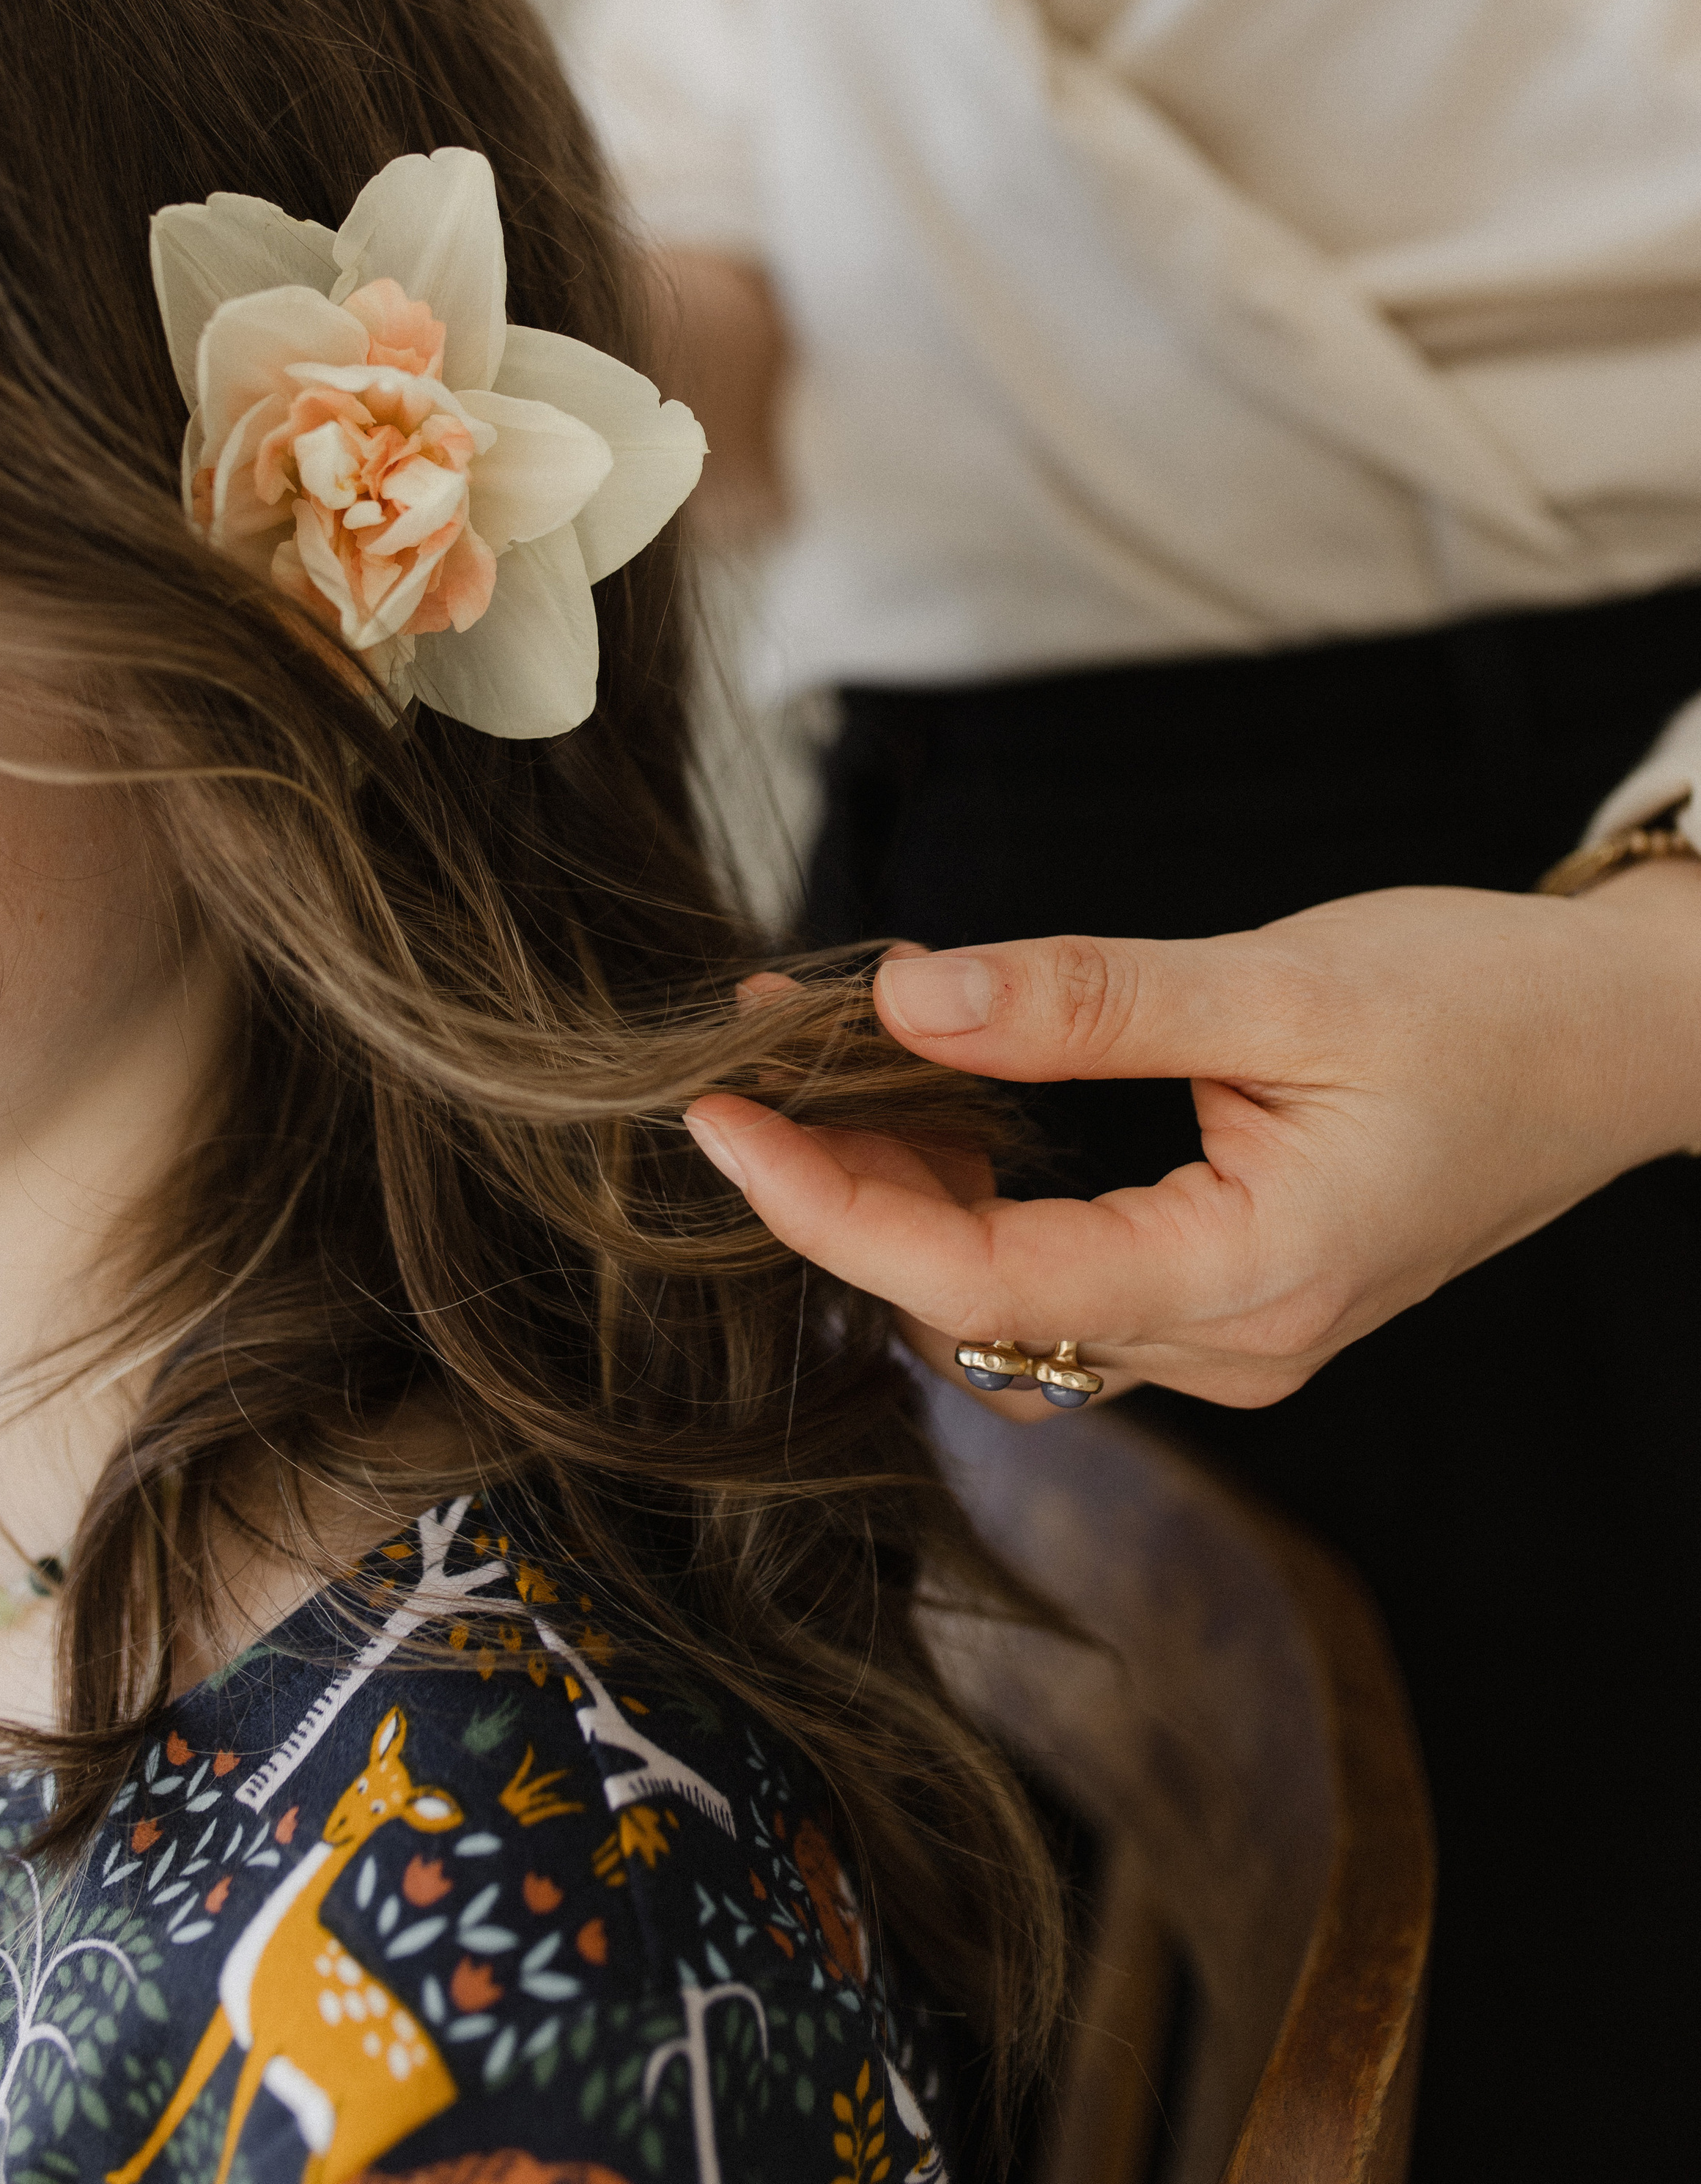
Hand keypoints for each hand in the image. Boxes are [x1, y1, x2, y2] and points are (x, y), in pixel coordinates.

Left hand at [686, 867, 1700, 1413]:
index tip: (718, 1120)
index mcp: (1250, 1281)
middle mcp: (1231, 1344)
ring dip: (903, 1194)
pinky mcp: (1230, 1292)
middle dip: (842, 1193)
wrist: (1619, 1042)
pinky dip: (978, 1195)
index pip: (976, 1285)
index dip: (825, 1210)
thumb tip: (907, 1000)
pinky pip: (1064, 1274)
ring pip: (1010, 1299)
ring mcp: (1232, 1334)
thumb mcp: (1283, 984)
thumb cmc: (1485, 1004)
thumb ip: (1089, 1001)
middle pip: (973, 1305)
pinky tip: (932, 1101)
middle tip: (750, 1064)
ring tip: (823, 1066)